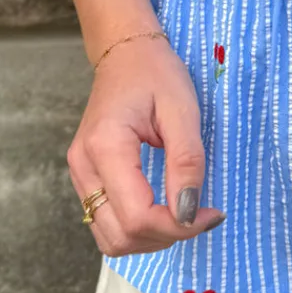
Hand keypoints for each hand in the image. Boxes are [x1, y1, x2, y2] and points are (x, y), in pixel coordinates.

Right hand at [67, 35, 224, 256]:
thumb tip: (189, 213)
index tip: (212, 214)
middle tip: (201, 214)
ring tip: (183, 213)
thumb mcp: (182, 110)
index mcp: (105, 146)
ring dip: (150, 239)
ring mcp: (79, 174)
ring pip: (110, 238)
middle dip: (166, 235)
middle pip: (120, 236)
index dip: (178, 226)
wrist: (127, 53)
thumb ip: (186, 162)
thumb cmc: (156, 73)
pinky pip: (106, 223)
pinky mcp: (85, 178)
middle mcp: (83, 166)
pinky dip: (136, 229)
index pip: (137, 216)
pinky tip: (162, 210)